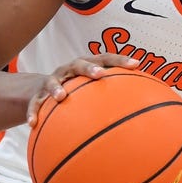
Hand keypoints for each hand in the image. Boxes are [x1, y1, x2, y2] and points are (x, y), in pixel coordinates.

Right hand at [26, 54, 140, 125]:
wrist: (43, 87)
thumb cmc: (80, 89)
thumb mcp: (95, 89)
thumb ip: (117, 95)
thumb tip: (148, 111)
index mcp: (88, 65)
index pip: (106, 58)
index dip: (121, 60)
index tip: (136, 65)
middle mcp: (70, 69)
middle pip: (80, 64)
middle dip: (90, 68)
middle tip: (100, 75)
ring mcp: (53, 80)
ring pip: (53, 81)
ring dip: (56, 88)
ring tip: (61, 97)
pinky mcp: (37, 95)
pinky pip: (34, 104)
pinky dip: (33, 113)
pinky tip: (33, 124)